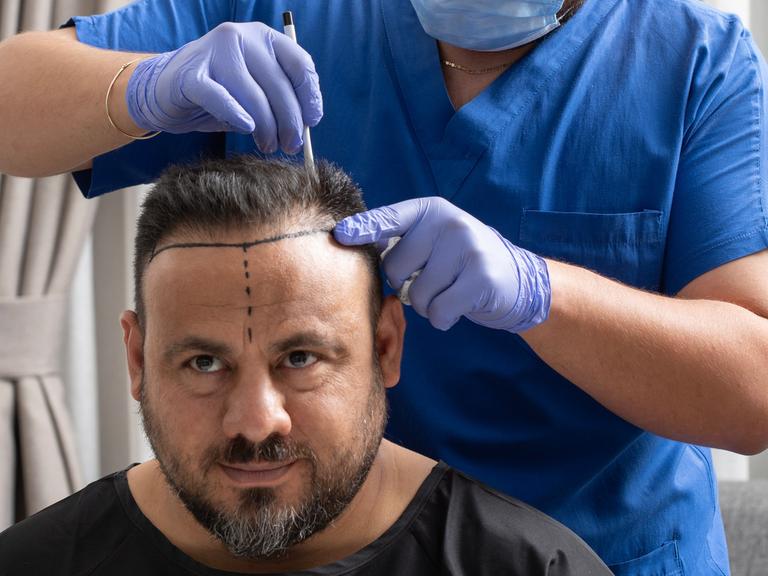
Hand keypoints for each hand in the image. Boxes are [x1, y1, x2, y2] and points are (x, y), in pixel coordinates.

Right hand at [126, 21, 321, 152]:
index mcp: (263, 37)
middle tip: (291, 145)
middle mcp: (240, 37)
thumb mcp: (255, 89)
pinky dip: (237, 116)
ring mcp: (214, 52)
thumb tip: (303, 128)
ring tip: (268, 145)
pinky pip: (221, 98)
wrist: (165, 88)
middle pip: (279, 84)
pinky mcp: (191, 75)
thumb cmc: (220, 92)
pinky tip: (246, 129)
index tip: (311, 123)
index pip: (300, 64)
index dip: (310, 97)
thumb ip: (278, 99)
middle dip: (289, 122)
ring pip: (253, 96)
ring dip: (266, 128)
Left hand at [334, 197, 550, 331]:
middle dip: (406, 284)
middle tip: (433, 281)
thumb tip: (358, 243)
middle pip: (396, 268)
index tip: (339, 235)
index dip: (362, 229)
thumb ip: (405, 240)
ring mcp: (468, 249)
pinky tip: (459, 307)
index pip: (388, 219)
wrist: (518, 280)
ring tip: (449, 292)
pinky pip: (438, 312)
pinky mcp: (481, 278)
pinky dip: (443, 318)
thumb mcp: (436, 240)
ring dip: (427, 305)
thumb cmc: (463, 263)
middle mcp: (449, 224)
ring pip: (416, 295)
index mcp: (432, 211)